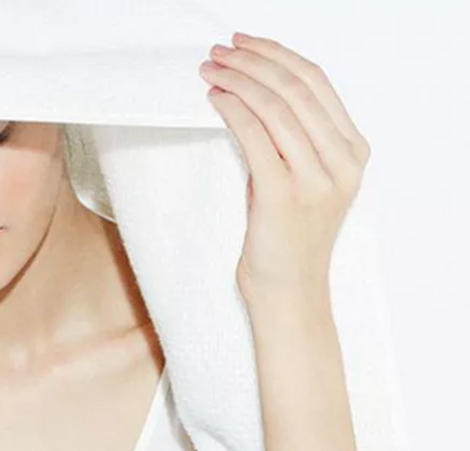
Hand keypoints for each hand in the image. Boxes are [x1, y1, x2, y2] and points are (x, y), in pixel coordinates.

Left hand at [199, 32, 371, 301]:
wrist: (289, 293)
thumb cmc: (287, 239)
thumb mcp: (301, 181)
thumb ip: (292, 142)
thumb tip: (253, 96)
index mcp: (352, 151)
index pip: (317, 83)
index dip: (278, 56)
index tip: (246, 44)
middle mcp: (342, 161)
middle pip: (296, 88)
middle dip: (253, 61)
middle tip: (219, 52)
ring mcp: (316, 178)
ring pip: (276, 107)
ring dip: (238, 80)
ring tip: (210, 70)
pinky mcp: (284, 195)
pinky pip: (256, 138)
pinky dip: (233, 110)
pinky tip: (215, 99)